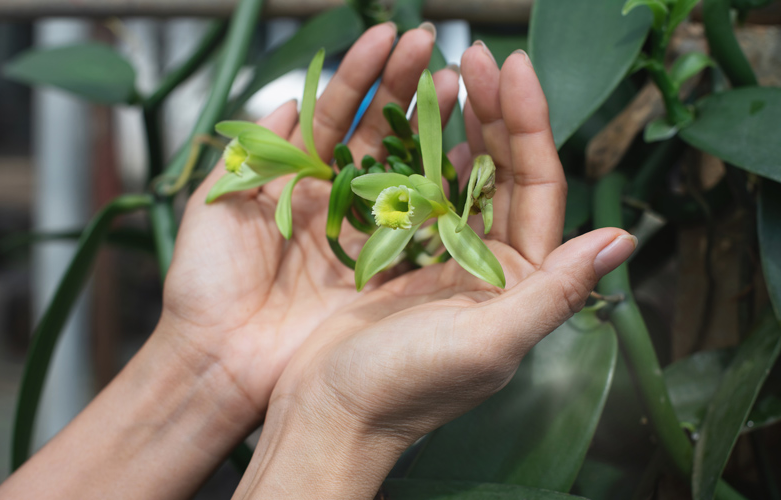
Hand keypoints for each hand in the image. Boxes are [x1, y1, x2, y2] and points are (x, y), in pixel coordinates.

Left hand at [157, 22, 460, 434]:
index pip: (334, 114)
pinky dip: (440, 195)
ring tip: (458, 87)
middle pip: (378, 134)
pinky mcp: (381, 272)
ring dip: (431, 129)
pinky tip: (465, 159)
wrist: (218, 357)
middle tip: (434, 47)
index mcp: (294, 178)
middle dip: (404, 87)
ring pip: (404, 171)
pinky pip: (417, 227)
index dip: (360, 75)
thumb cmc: (206, 282)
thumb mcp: (218, 202)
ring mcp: (362, 234)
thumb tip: (285, 102)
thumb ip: (255, 150)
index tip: (386, 37)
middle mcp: (334, 199)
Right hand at [232, 47, 636, 498]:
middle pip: (501, 169)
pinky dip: (411, 152)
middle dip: (494, 109)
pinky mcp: (394, 252)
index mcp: (518, 280)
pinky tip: (407, 119)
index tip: (514, 68)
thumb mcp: (486, 344)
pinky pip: (412, 189)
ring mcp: (439, 254)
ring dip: (454, 122)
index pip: (538, 186)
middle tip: (477, 53)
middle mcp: (486, 262)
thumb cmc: (405, 390)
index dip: (529, 124)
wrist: (328, 415)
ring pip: (458, 172)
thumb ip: (552, 293)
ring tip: (446, 73)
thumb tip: (621, 240)